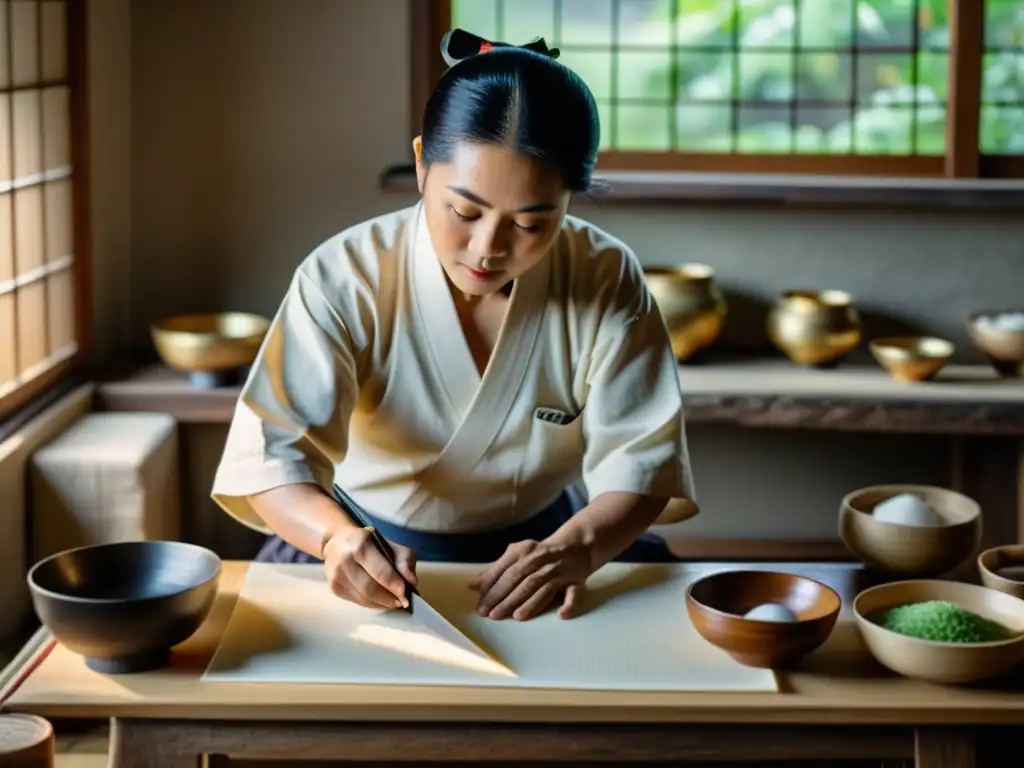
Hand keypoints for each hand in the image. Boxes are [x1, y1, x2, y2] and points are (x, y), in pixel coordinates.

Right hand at [322, 526, 416, 609]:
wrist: (338, 543)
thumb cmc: (369, 543)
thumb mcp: (390, 545)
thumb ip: (404, 561)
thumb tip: (412, 582)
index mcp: (361, 544)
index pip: (380, 571)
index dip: (394, 585)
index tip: (406, 595)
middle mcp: (345, 560)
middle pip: (370, 588)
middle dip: (389, 598)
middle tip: (402, 602)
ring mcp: (337, 575)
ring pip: (364, 598)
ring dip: (382, 603)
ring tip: (394, 602)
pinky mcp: (334, 588)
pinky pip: (357, 601)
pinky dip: (372, 604)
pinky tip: (380, 600)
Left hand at [468, 538, 591, 620]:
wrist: (575, 545)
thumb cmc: (538, 554)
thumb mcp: (516, 556)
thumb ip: (496, 570)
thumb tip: (472, 586)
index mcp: (524, 551)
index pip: (506, 570)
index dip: (492, 588)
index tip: (480, 605)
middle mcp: (541, 560)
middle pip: (522, 580)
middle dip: (506, 598)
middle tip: (492, 615)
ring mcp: (560, 571)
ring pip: (544, 587)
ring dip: (531, 602)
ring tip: (516, 617)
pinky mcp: (576, 581)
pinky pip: (573, 593)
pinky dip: (569, 604)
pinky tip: (561, 615)